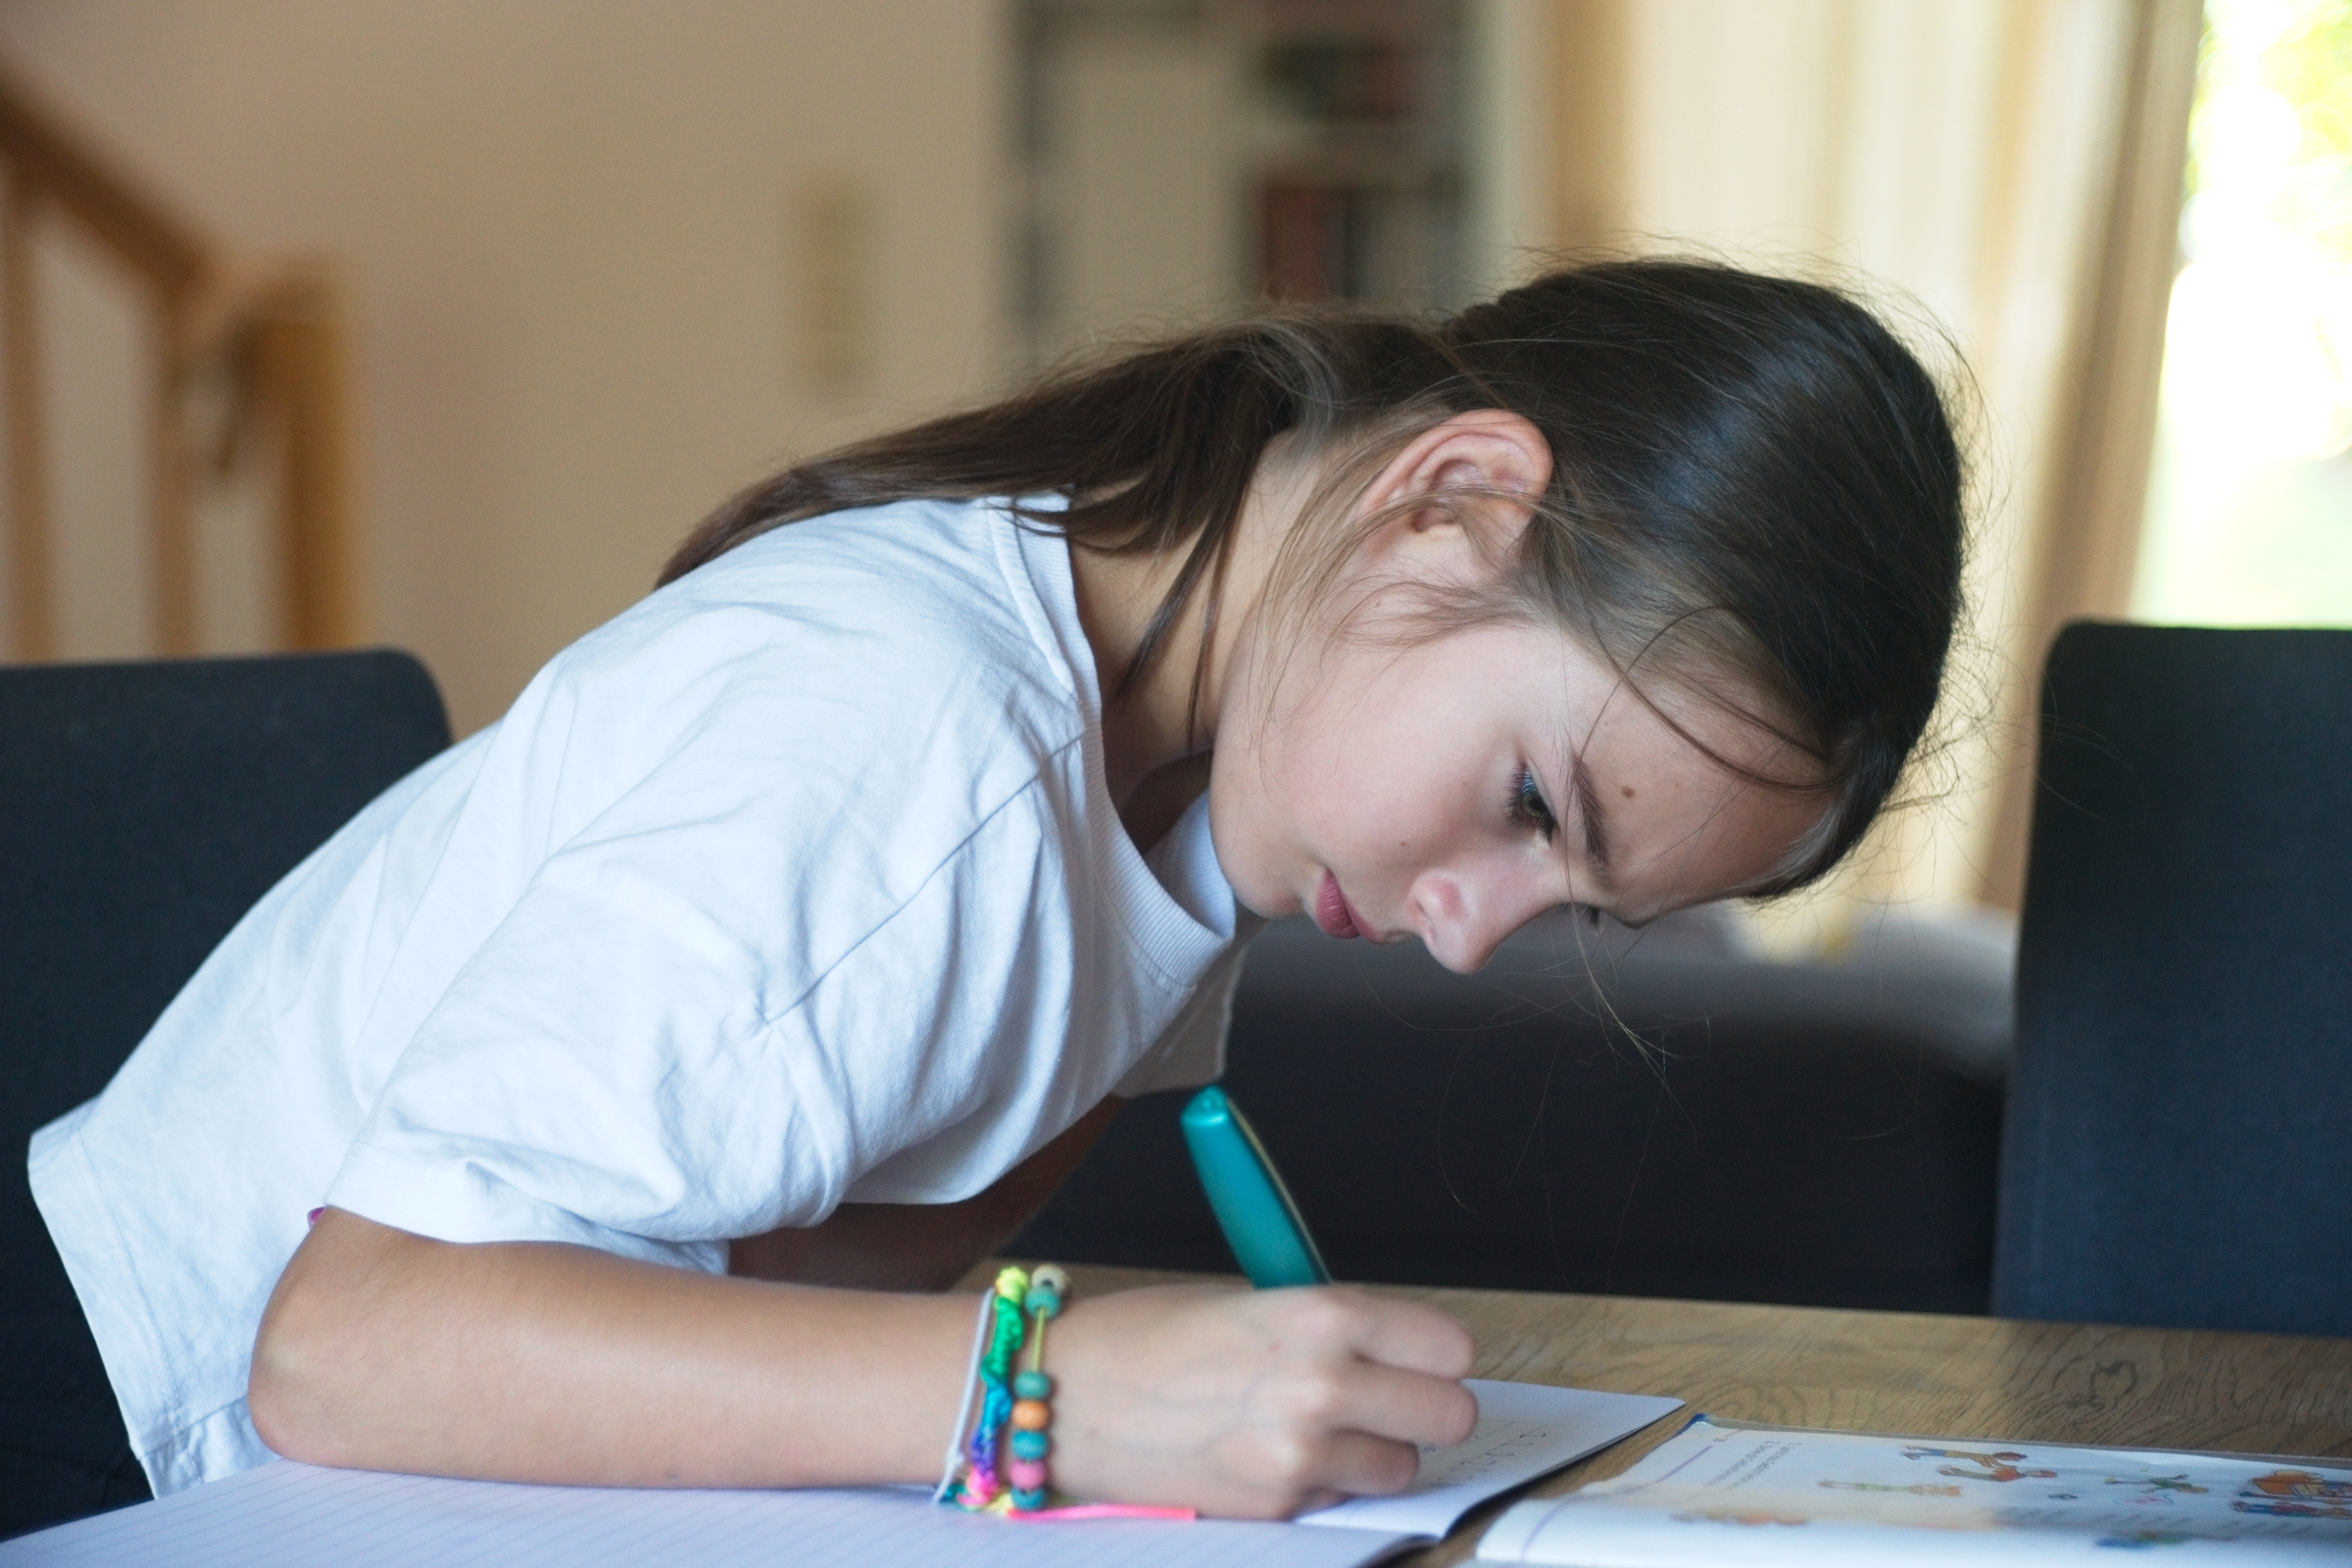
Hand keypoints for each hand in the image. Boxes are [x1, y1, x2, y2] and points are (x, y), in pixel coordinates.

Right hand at [1043, 1284, 1477, 1517]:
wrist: (1066, 1396)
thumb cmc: (1144, 1338)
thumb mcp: (1251, 1300)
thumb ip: (1329, 1324)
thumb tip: (1390, 1348)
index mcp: (1321, 1316)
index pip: (1448, 1346)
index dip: (1435, 1352)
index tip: (1422, 1355)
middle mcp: (1323, 1385)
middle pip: (1451, 1413)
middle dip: (1426, 1405)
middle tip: (1392, 1395)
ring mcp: (1302, 1455)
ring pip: (1405, 1465)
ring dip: (1378, 1449)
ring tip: (1325, 1427)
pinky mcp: (1278, 1507)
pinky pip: (1343, 1497)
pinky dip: (1327, 1481)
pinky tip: (1278, 1453)